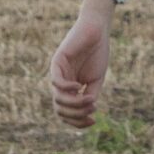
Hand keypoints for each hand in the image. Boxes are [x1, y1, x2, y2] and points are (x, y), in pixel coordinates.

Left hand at [47, 9, 110, 129]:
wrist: (97, 31)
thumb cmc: (97, 54)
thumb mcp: (95, 80)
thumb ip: (89, 96)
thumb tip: (86, 113)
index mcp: (69, 90)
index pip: (66, 113)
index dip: (78, 121)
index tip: (94, 121)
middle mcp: (60, 84)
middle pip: (60, 110)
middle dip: (76, 115)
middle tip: (92, 110)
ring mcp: (58, 73)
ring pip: (58, 98)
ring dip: (74, 103)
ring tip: (90, 98)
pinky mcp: (57, 62)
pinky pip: (57, 81)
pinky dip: (67, 88)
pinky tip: (79, 86)